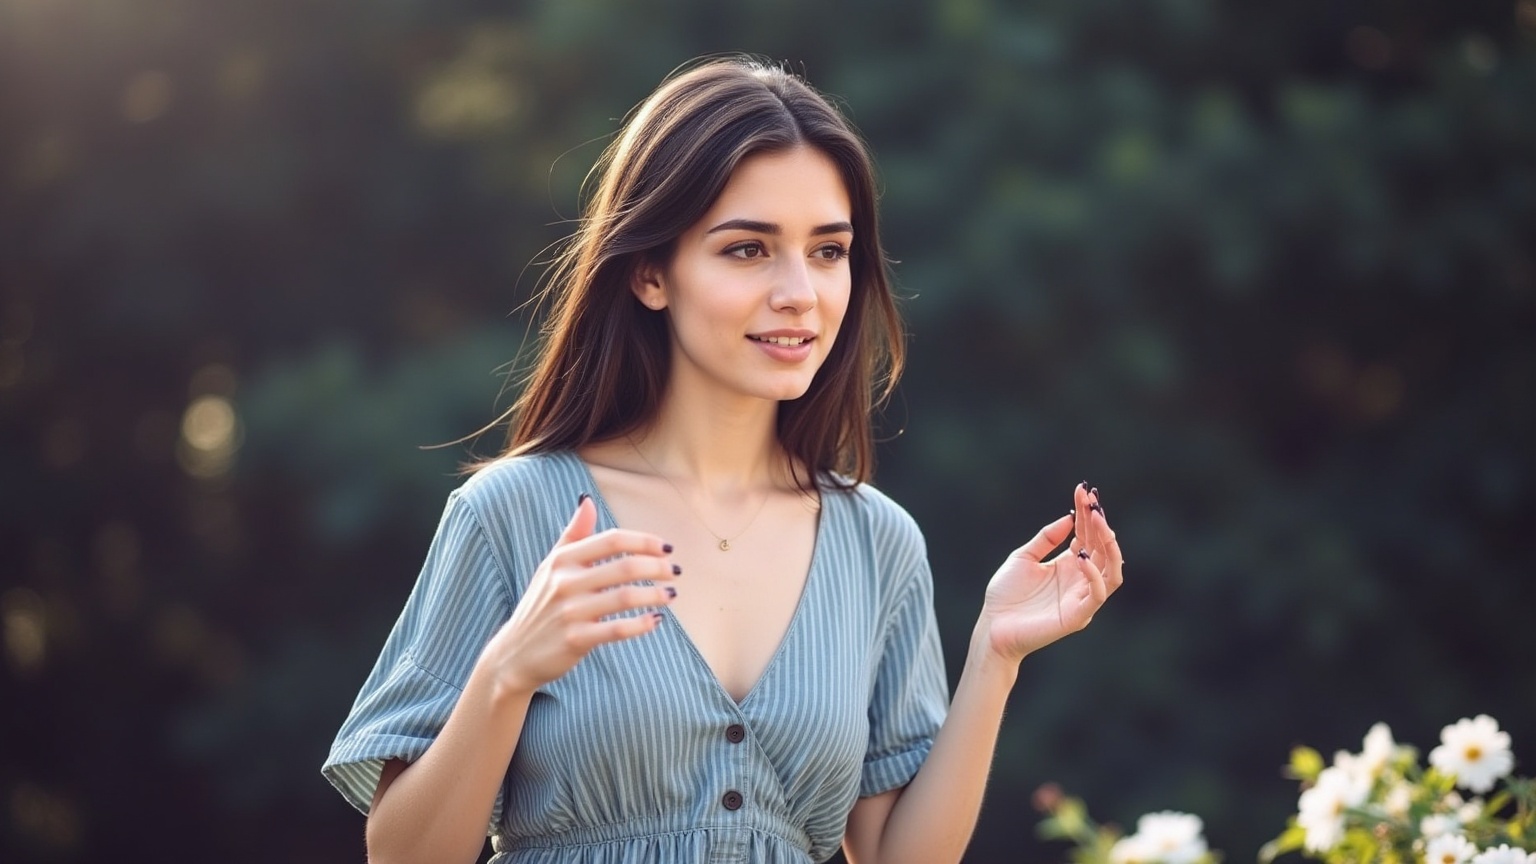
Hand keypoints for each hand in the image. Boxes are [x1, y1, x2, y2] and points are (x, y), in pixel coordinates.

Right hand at [478, 495, 678, 693]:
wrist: (515, 652)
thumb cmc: (540, 604)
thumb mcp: (550, 566)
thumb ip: (573, 534)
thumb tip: (588, 502)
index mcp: (562, 559)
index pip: (612, 540)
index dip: (645, 542)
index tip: (666, 549)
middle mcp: (565, 582)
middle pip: (625, 566)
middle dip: (658, 568)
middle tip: (675, 573)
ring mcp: (570, 612)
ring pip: (626, 596)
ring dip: (656, 594)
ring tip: (671, 595)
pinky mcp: (576, 639)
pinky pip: (618, 628)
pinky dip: (642, 624)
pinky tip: (656, 620)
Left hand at [978, 483, 1123, 663]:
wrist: (992, 627)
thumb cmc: (1006, 595)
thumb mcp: (1023, 557)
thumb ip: (1046, 539)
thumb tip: (1069, 517)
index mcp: (1069, 565)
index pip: (1087, 535)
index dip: (1087, 513)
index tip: (1084, 490)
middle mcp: (1080, 579)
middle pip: (1102, 548)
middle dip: (1100, 523)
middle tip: (1093, 502)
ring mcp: (1081, 598)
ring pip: (1112, 571)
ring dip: (1108, 545)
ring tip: (1099, 521)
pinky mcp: (1078, 616)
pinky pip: (1097, 594)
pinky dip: (1094, 575)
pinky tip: (1080, 556)